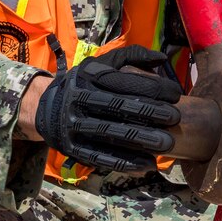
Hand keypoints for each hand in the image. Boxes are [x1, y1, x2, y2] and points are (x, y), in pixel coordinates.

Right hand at [34, 45, 181, 171]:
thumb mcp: (103, 63)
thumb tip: (162, 58)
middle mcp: (80, 100)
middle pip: (118, 107)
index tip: (175, 94)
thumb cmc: (86, 83)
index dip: (152, 88)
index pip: (124, 82)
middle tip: (175, 117)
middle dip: (150, 113)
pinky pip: (102, 157)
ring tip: (166, 144)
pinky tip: (148, 164)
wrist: (46, 108)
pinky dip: (126, 162)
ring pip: (111, 134)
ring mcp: (75, 126)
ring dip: (141, 141)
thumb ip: (133, 56)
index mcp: (89, 78)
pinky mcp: (74, 148)